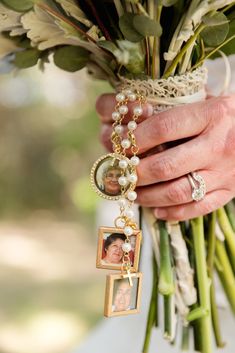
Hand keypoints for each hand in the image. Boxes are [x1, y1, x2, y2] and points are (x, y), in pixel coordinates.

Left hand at [96, 93, 234, 220]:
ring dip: (148, 197)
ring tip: (133, 194)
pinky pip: (198, 208)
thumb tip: (129, 121)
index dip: (135, 139)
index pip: (163, 127)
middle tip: (120, 175)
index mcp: (212, 114)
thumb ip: (173, 108)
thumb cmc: (227, 114)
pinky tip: (158, 210)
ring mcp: (225, 172)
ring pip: (177, 192)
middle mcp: (219, 144)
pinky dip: (174, 212)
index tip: (119, 145)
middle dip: (136, 174)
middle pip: (165, 166)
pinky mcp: (230, 191)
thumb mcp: (206, 100)